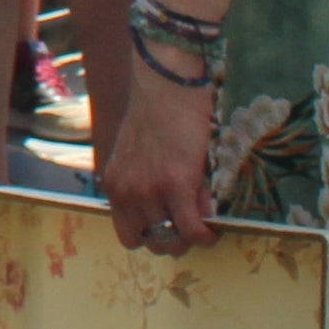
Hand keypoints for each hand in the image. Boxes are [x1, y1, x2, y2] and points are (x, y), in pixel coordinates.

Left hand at [96, 50, 220, 255]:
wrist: (166, 87)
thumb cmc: (157, 115)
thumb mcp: (141, 158)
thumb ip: (152, 187)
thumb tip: (182, 213)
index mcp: (114, 185)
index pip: (128, 235)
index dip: (153, 235)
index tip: (171, 226)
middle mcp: (126, 193)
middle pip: (150, 242)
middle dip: (173, 239)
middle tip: (192, 223)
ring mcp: (149, 191)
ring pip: (172, 239)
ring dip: (191, 236)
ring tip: (203, 216)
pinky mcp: (175, 185)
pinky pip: (192, 229)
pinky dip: (205, 235)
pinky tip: (213, 229)